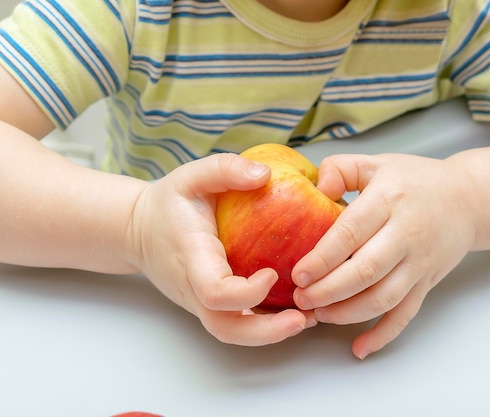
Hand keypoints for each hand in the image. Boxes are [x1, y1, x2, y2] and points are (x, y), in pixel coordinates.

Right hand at [128, 154, 312, 345]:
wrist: (138, 231)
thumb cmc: (168, 204)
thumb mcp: (192, 175)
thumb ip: (225, 169)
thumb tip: (265, 175)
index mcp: (191, 257)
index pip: (214, 291)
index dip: (246, 292)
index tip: (272, 273)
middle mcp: (194, 288)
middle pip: (226, 328)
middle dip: (266, 332)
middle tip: (303, 319)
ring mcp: (200, 303)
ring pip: (232, 333)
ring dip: (271, 333)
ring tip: (308, 319)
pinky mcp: (209, 306)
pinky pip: (237, 324)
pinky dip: (265, 324)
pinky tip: (294, 311)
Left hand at [292, 154, 476, 357]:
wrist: (468, 200)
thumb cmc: (416, 181)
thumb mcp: (377, 162)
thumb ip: (340, 169)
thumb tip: (314, 189)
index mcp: (389, 199)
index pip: (351, 233)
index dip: (322, 258)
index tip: (298, 274)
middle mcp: (407, 233)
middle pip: (366, 271)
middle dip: (328, 291)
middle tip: (301, 299)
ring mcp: (419, 262)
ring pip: (383, 298)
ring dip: (347, 313)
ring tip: (319, 314)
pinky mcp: (426, 282)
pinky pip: (405, 315)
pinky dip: (383, 335)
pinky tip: (359, 347)